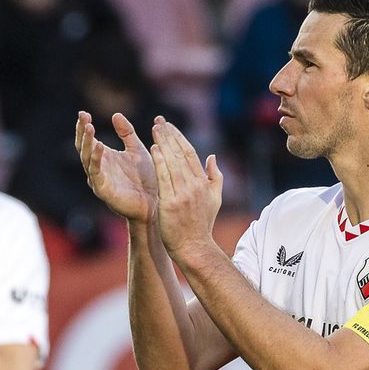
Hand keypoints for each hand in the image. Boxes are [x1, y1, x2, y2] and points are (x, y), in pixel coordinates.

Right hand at [75, 111, 158, 222]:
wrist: (155, 202)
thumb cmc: (146, 178)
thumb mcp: (136, 150)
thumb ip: (126, 133)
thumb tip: (115, 114)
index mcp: (104, 158)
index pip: (88, 139)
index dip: (84, 126)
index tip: (83, 112)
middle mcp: (98, 168)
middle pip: (83, 147)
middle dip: (82, 131)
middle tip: (83, 116)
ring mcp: (99, 179)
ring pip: (86, 158)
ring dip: (87, 142)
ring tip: (89, 127)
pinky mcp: (103, 190)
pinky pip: (96, 172)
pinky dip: (96, 158)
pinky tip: (99, 145)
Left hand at [150, 118, 223, 262]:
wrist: (193, 247)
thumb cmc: (202, 224)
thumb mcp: (215, 199)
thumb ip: (215, 177)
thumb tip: (212, 156)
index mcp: (203, 183)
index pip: (191, 153)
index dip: (179, 137)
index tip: (169, 126)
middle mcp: (194, 186)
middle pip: (181, 154)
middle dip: (169, 136)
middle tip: (159, 122)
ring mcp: (183, 195)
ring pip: (172, 163)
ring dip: (163, 144)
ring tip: (155, 130)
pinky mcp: (171, 203)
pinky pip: (164, 178)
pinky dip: (159, 162)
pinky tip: (153, 150)